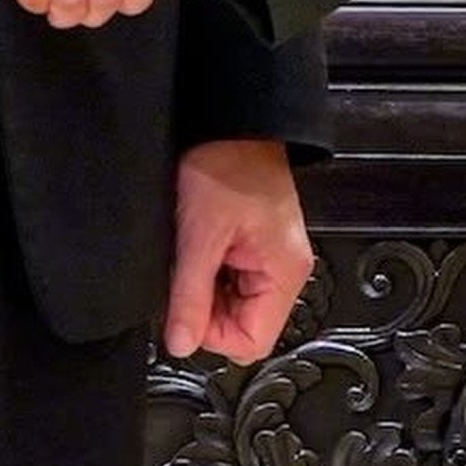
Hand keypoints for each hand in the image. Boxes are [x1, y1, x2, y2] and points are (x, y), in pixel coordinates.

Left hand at [164, 140, 311, 359]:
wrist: (232, 120)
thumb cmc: (225, 165)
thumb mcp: (200, 236)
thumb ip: (190, 295)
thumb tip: (180, 345)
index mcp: (284, 273)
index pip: (251, 342)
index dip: (211, 334)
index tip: (184, 307)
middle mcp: (286, 269)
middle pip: (243, 324)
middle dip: (207, 307)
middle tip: (186, 271)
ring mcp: (271, 256)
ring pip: (233, 302)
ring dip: (206, 287)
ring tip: (194, 250)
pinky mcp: (256, 244)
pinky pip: (231, 278)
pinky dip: (209, 269)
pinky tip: (199, 243)